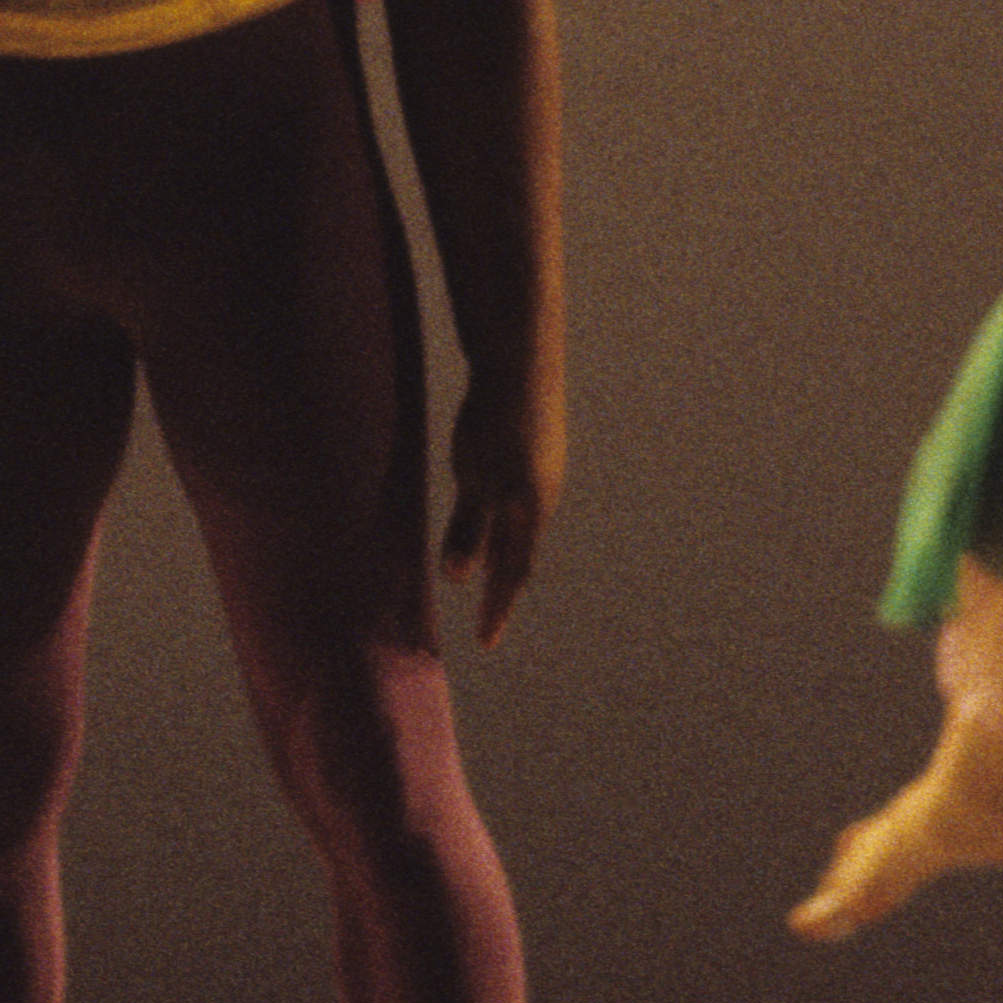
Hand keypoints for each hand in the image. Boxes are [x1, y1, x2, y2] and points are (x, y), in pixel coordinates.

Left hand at [441, 375, 559, 642]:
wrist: (523, 361)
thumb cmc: (495, 421)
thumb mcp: (474, 478)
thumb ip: (468, 527)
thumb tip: (459, 577)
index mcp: (528, 511)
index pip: (511, 575)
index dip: (497, 608)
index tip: (486, 641)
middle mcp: (541, 498)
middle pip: (522, 555)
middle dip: (505, 587)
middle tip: (492, 616)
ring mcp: (543, 473)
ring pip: (522, 527)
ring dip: (507, 555)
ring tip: (493, 577)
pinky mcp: (537, 450)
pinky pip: (522, 502)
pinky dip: (508, 524)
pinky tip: (497, 518)